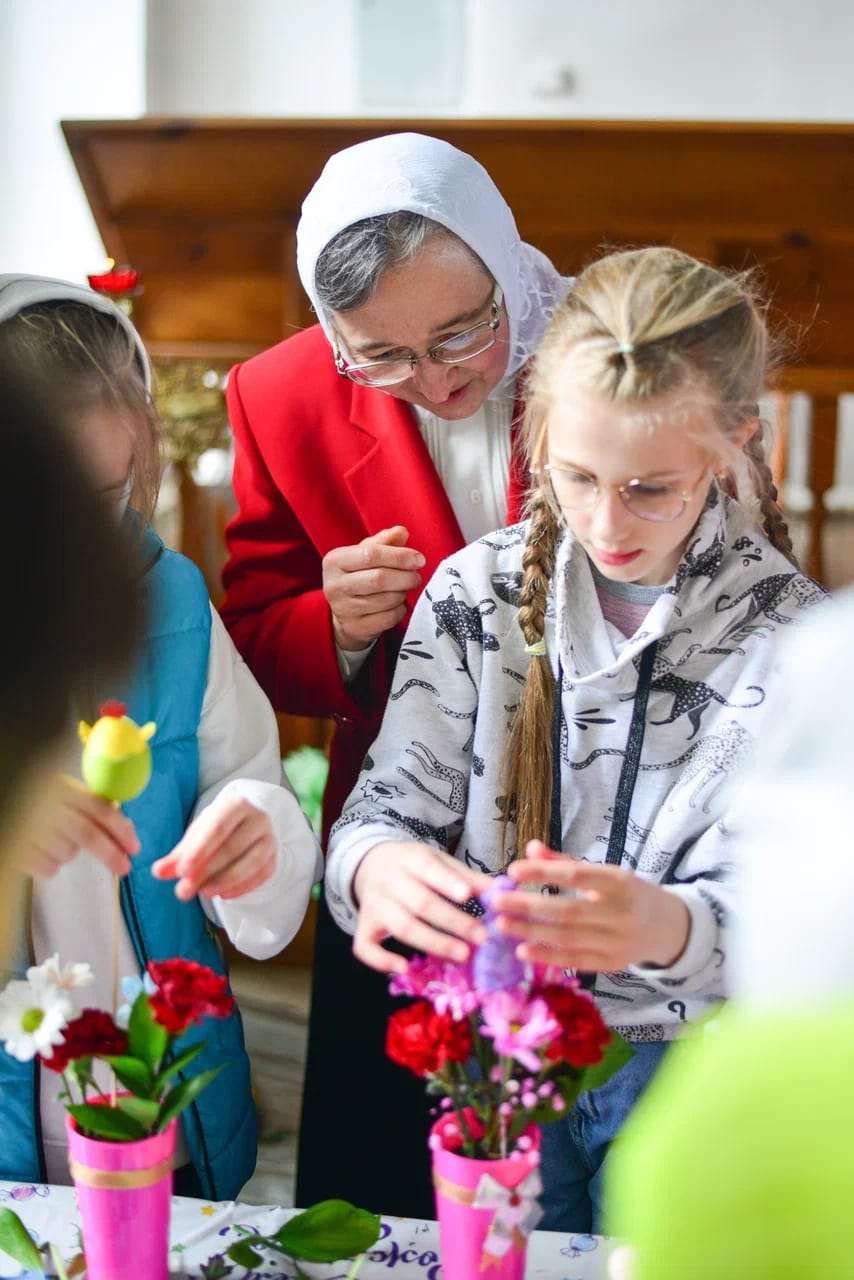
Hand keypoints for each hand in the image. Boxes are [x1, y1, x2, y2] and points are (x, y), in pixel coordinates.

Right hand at [22, 774, 140, 877]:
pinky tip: (39, 849)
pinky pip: (49, 868)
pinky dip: (50, 864)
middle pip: (87, 834)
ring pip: (68, 853)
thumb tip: (127, 828)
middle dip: (110, 854)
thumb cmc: (36, 798)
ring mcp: (29, 827)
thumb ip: (92, 805)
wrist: (6, 801)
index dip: (120, 829)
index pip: (99, 808)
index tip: (134, 847)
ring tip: (54, 839)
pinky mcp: (18, 849)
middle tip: (125, 867)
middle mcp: (46, 806)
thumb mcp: (63, 791)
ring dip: (69, 852)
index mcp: (61, 787)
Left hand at [152, 792, 276, 901]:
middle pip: (232, 848)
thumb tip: (158, 872)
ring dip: (225, 881)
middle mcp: (258, 819)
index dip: (199, 851)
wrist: (246, 826)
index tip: (181, 872)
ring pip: (251, 863)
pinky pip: (261, 876)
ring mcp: (269, 839)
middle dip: (206, 872)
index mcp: (236, 805)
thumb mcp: (195, 837)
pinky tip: (223, 896)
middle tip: (183, 891)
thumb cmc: (217, 830)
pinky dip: (242, 888)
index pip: (218, 828)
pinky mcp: (274, 858)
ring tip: (203, 894)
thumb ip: (177, 856)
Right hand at [322, 525, 424, 650]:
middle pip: (379, 578)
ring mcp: (343, 609)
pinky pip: (388, 618)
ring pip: (386, 600)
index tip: (419, 559)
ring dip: (402, 593)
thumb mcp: (365, 554)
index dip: (399, 556)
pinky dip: (399, 610)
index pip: (371, 554)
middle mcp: (334, 585)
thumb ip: (384, 541)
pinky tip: (397, 604)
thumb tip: (402, 532)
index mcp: (335, 561)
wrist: (343, 612)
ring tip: (404, 588)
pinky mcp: (355, 627)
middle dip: (405, 577)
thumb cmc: (357, 575)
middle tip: (416, 576)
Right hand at [352, 841, 490, 973]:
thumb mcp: (439, 862)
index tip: (469, 896)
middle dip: (453, 922)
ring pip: (401, 927)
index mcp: (411, 859)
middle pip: (421, 903)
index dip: (447, 883)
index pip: (429, 870)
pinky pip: (365, 946)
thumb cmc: (415, 868)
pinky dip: (381, 960)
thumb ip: (469, 878)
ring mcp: (374, 905)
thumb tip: (505, 892)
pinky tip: (404, 969)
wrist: (371, 864)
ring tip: (463, 955)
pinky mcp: (364, 926)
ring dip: (433, 943)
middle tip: (482, 937)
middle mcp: (389, 881)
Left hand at [491, 840, 690, 971]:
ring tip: (501, 925)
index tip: (513, 870)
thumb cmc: (627, 894)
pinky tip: (522, 951)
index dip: (544, 873)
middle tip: (496, 902)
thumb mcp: (605, 873)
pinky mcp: (612, 964)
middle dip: (529, 906)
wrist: (668, 928)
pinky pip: (576, 961)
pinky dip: (547, 957)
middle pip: (569, 910)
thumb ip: (566, 861)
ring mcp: (618, 941)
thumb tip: (530, 847)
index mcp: (619, 882)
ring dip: (531, 932)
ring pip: (568, 938)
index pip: (577, 875)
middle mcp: (621, 913)